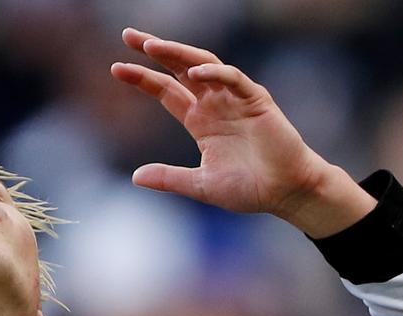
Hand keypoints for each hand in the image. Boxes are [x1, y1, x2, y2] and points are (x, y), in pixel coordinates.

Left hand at [111, 28, 373, 236]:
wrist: (286, 193)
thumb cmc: (249, 188)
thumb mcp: (200, 185)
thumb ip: (169, 178)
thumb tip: (135, 177)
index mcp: (200, 121)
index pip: (166, 90)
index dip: (143, 78)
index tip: (116, 68)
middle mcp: (215, 104)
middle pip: (180, 69)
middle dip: (156, 50)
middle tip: (129, 35)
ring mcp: (236, 99)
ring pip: (204, 65)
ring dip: (179, 53)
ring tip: (152, 45)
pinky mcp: (257, 101)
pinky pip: (234, 79)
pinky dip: (216, 73)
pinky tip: (194, 72)